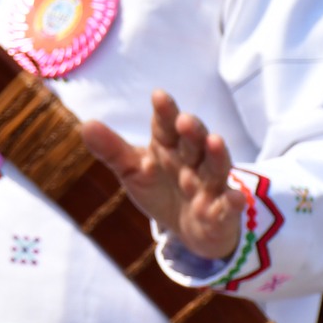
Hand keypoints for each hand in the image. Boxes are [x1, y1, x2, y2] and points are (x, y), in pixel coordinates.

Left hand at [81, 90, 244, 262]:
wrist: (188, 226)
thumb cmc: (160, 187)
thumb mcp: (133, 170)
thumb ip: (111, 150)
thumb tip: (85, 125)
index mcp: (169, 146)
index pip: (166, 126)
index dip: (164, 112)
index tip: (159, 96)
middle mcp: (192, 160)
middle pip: (194, 142)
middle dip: (192, 131)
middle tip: (185, 120)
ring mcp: (210, 185)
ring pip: (215, 167)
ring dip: (216, 155)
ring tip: (215, 141)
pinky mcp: (222, 211)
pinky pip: (228, 206)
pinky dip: (233, 202)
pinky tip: (236, 199)